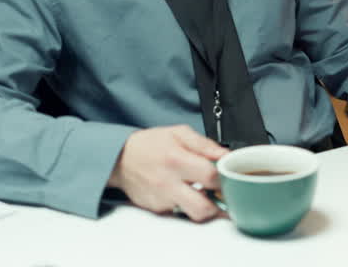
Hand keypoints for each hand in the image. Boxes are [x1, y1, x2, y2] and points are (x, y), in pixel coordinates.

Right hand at [108, 125, 227, 221]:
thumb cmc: (150, 144)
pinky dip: (187, 205)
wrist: (120, 158)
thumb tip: (225, 155)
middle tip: (221, 192)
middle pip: (204, 208)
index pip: (211, 176)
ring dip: (204, 206)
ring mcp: (162, 199)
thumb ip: (205, 144)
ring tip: (205, 193)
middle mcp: (168, 183)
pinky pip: (180, 212)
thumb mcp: (178, 133)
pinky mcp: (157, 209)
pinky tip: (184, 192)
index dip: (225, 176)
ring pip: (193, 214)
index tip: (227, 174)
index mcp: (176, 160)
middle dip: (219, 203)